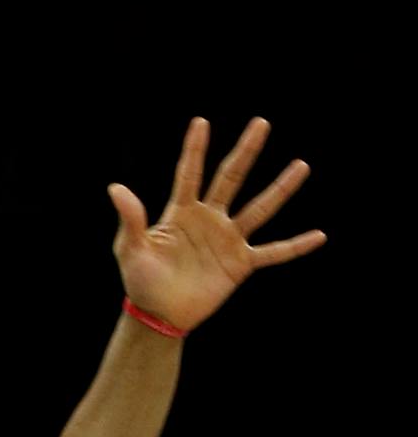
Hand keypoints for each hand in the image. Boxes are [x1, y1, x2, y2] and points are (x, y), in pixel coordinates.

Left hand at [108, 117, 324, 331]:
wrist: (158, 315)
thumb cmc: (140, 280)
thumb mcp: (129, 249)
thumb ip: (129, 219)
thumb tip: (115, 188)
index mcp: (181, 213)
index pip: (189, 174)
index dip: (194, 149)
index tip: (201, 122)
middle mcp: (209, 220)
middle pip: (231, 178)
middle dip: (245, 151)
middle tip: (261, 123)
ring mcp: (228, 240)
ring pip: (259, 208)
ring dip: (280, 188)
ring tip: (302, 165)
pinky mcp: (240, 264)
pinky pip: (273, 252)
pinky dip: (296, 246)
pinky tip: (320, 236)